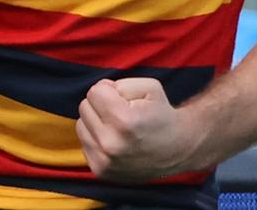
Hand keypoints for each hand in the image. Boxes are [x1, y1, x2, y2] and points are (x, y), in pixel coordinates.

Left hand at [76, 77, 196, 181]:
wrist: (176, 149)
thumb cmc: (161, 114)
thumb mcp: (149, 86)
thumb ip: (119, 84)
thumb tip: (98, 92)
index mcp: (124, 120)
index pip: (94, 92)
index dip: (109, 90)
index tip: (124, 99)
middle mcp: (111, 144)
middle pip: (84, 107)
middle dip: (101, 104)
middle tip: (121, 111)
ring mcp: (104, 161)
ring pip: (81, 125)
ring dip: (95, 121)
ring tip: (116, 125)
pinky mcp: (100, 172)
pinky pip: (84, 143)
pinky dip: (95, 137)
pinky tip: (114, 139)